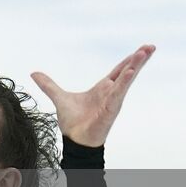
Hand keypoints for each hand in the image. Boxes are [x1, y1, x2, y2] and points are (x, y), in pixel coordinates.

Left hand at [30, 45, 154, 146]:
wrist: (74, 140)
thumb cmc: (73, 122)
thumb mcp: (59, 97)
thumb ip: (49, 85)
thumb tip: (34, 74)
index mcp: (103, 88)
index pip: (119, 70)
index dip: (129, 60)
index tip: (141, 49)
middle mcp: (111, 92)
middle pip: (128, 71)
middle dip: (139, 59)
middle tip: (150, 46)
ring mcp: (113, 100)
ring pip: (127, 79)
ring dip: (136, 66)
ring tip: (145, 52)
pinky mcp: (111, 108)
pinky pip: (119, 92)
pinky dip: (125, 81)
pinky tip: (131, 71)